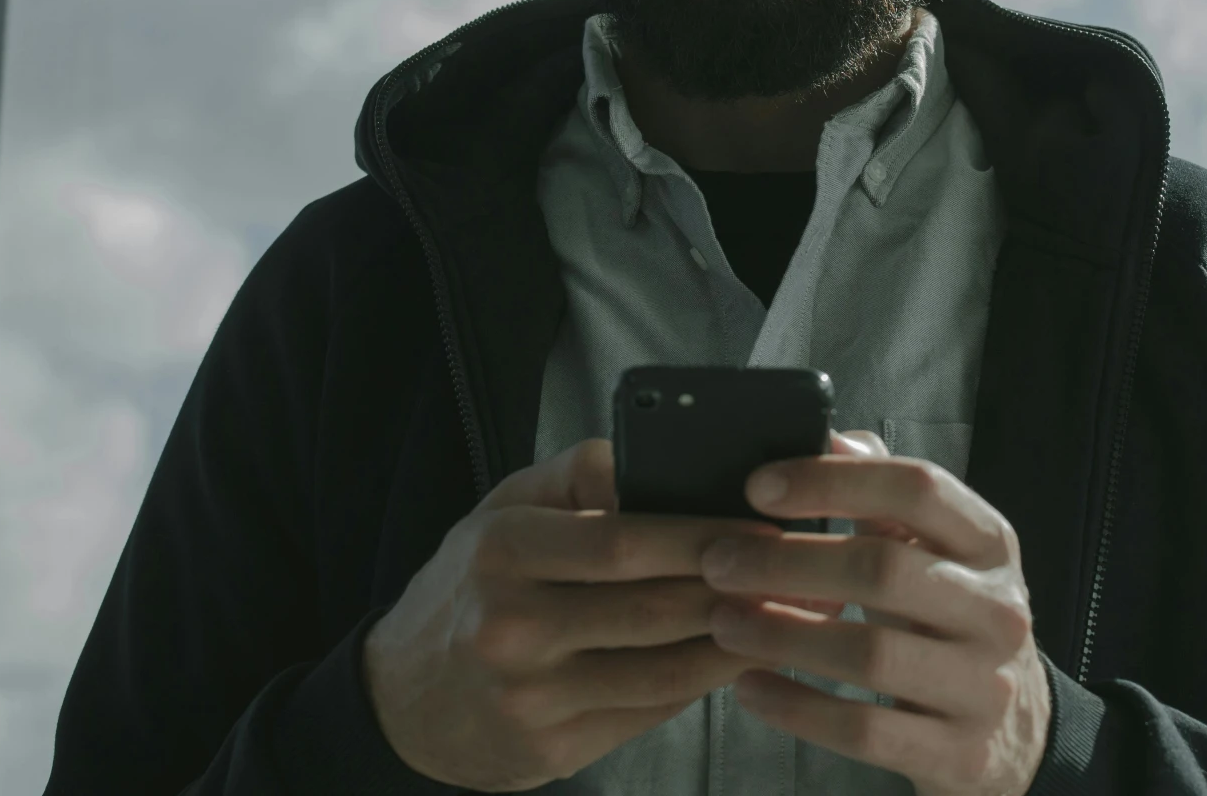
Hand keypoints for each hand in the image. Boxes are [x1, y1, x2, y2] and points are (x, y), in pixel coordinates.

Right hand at [362, 438, 764, 789]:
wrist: (404, 698)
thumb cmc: (474, 583)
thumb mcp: (507, 507)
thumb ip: (584, 472)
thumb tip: (669, 456)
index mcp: (502, 550)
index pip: (622, 541)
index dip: (702, 536)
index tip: (766, 528)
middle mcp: (512, 627)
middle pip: (654, 610)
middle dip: (738, 590)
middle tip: (802, 572)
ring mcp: (531, 698)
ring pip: (664, 672)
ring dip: (738, 643)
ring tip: (790, 615)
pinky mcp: (552, 750)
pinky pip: (649, 713)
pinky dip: (702, 684)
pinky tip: (739, 657)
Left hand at [701, 433, 1050, 795]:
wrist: (1017, 732)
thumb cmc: (952, 620)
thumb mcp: (940, 550)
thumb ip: (886, 491)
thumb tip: (829, 435)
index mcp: (989, 543)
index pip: (917, 488)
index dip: (832, 480)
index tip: (759, 487)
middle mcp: (997, 609)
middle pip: (882, 569)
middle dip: (786, 562)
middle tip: (719, 560)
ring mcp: (983, 685)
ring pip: (870, 654)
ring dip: (782, 634)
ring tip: (723, 622)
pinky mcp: (960, 752)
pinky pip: (864, 729)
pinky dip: (796, 707)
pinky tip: (750, 688)